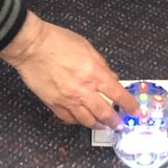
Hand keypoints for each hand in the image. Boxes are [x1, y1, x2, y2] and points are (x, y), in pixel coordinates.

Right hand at [0, 12, 139, 127]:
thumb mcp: (87, 47)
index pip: (117, 94)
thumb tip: (111, 78)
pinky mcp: (53, 104)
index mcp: (94, 73)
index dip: (128, 105)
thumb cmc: (58, 41)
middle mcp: (83, 90)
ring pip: (87, 120)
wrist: (32, 46)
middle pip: (104, 113)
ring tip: (103, 125)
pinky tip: (81, 120)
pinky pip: (68, 119)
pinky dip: (77, 121)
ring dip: (98, 125)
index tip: (134, 110)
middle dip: (115, 121)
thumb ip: (101, 65)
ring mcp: (67, 100)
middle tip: (120, 124)